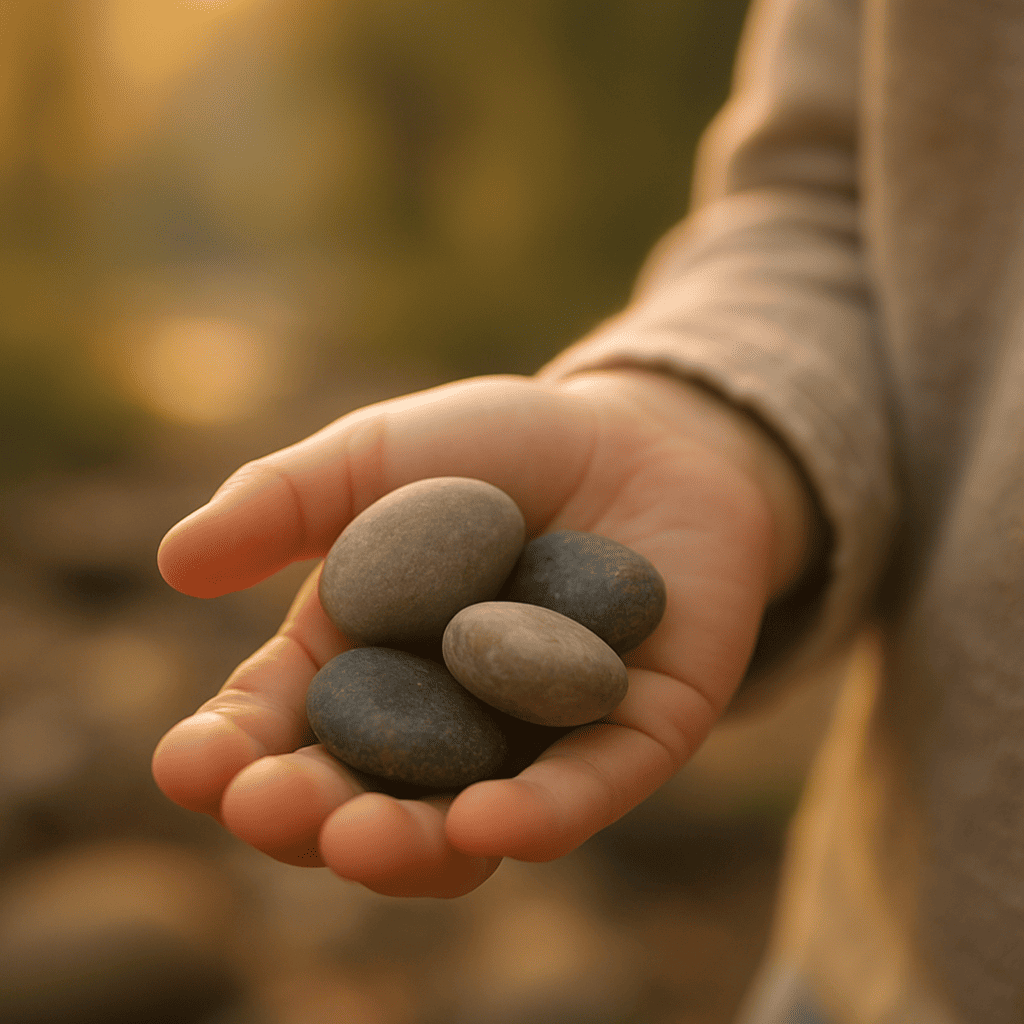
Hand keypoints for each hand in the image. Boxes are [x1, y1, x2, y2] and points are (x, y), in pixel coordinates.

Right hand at [152, 369, 814, 896]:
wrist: (635, 433)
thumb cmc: (493, 447)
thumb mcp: (375, 457)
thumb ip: (283, 501)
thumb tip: (176, 561)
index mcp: (364, 665)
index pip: (283, 729)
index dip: (229, 756)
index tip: (189, 764)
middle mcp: (441, 723)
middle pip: (363, 797)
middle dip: (308, 817)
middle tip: (269, 808)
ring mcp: (534, 740)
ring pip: (463, 828)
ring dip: (410, 849)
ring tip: (361, 840)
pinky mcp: (633, 735)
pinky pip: (586, 791)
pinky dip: (538, 816)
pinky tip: (490, 824)